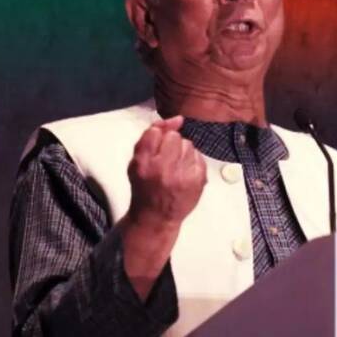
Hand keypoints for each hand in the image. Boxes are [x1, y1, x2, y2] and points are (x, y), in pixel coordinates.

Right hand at [121, 115, 206, 298]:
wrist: (156, 217)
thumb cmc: (145, 188)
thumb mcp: (137, 163)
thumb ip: (150, 137)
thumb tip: (177, 118)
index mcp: (142, 163)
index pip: (155, 132)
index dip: (157, 137)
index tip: (157, 148)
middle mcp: (161, 169)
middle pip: (174, 137)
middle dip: (171, 144)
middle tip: (167, 159)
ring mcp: (181, 176)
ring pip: (188, 145)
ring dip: (183, 153)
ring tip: (176, 168)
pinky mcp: (197, 181)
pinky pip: (198, 157)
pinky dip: (193, 162)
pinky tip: (185, 173)